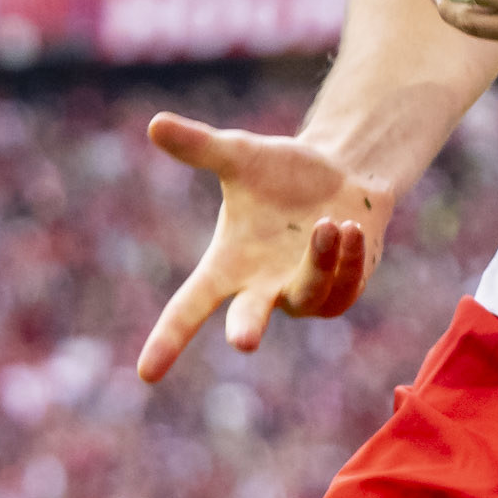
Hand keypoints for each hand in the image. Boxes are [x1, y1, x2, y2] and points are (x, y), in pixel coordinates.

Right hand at [136, 115, 390, 383]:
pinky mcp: (341, 290)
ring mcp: (302, 293)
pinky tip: (350, 228)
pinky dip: (347, 259)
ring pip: (307, 294)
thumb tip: (155, 123)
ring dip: (317, 262)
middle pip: (247, 319)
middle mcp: (261, 288)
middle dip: (246, 327)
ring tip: (328, 223)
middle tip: (244, 342)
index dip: (167, 340)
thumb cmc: (280, 172)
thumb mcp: (239, 156)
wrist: (339, 173)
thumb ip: (199, 147)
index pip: (189, 308)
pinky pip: (344, 286)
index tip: (147, 374)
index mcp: (227, 266)